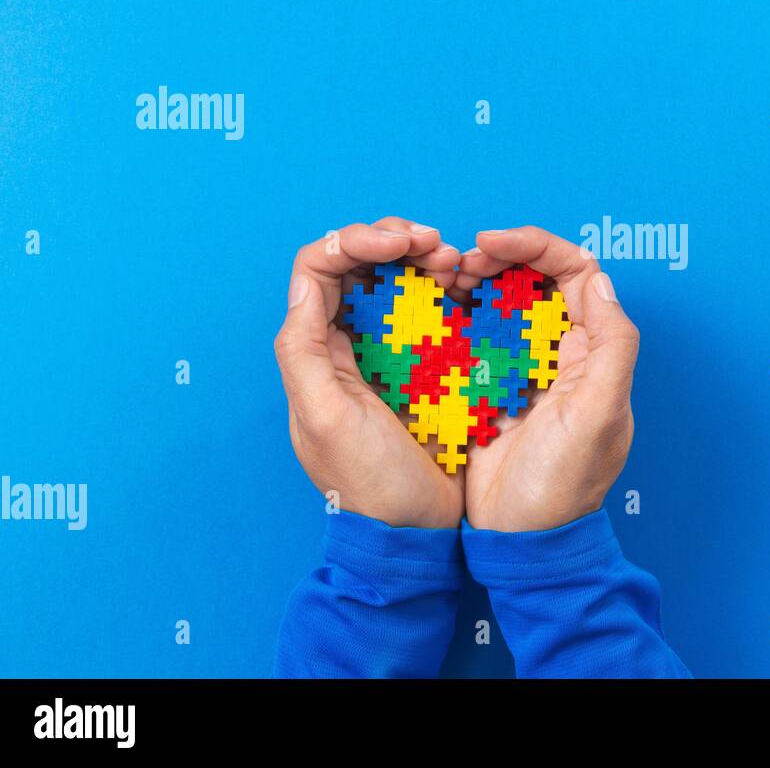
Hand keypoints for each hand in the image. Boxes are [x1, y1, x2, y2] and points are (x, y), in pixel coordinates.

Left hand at [274, 218, 465, 528]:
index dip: (355, 241)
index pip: (320, 268)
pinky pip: (431, 310)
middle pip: (358, 263)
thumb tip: (309, 283)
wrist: (416, 530)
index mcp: (314, 350)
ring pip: (395, 280)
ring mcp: (387, 352)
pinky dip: (446, 289)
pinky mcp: (426, 364)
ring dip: (422, 259)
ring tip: (454, 263)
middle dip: (393, 240)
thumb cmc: (368, 482)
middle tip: (434, 244)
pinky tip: (465, 288)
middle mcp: (345, 342)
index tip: (400, 243)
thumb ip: (304, 351)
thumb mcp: (326, 417)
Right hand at [455, 226, 638, 531]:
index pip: (573, 272)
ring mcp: (520, 367)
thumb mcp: (599, 415)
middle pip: (532, 278)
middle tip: (460, 262)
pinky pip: (471, 335)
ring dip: (472, 281)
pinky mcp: (485, 386)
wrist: (520, 541)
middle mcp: (559, 350)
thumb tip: (599, 281)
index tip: (491, 243)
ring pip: (498, 301)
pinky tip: (430, 311)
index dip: (535, 246)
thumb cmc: (565, 484)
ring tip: (441, 280)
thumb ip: (611, 347)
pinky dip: (452, 314)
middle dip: (498, 256)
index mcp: (592, 349)